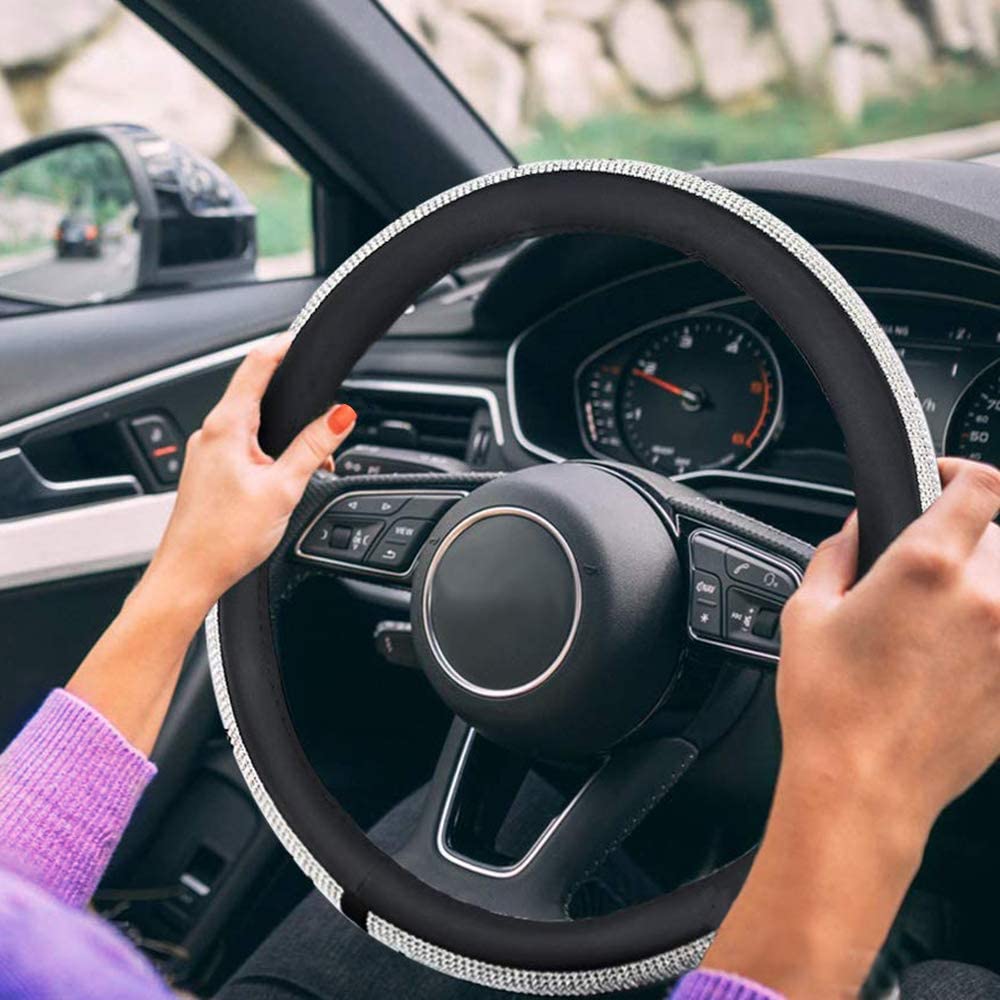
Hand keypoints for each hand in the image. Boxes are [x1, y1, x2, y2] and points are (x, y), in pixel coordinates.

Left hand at [144, 334, 355, 621]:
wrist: (188, 576)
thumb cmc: (224, 538)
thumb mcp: (283, 488)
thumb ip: (314, 447)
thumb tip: (341, 415)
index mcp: (226, 427)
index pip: (255, 366)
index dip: (282, 347)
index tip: (301, 337)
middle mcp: (210, 434)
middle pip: (254, 393)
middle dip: (291, 400)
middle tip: (321, 409)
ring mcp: (206, 453)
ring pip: (250, 425)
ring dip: (282, 433)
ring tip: (309, 460)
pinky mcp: (207, 473)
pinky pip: (241, 448)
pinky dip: (267, 453)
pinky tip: (282, 479)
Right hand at [702, 458, 999, 997]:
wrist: (862, 788)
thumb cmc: (830, 706)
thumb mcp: (807, 612)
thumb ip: (837, 554)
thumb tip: (857, 531)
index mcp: (927, 566)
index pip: (982, 485)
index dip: (961, 471)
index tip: (941, 479)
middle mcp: (984, 599)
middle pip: (999, 534)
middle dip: (963, 535)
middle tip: (918, 565)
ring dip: (980, 583)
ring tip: (933, 616)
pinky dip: (986, 632)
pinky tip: (944, 658)